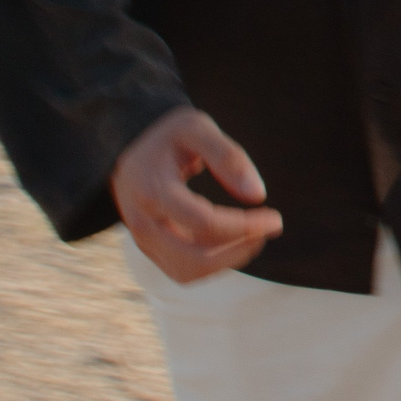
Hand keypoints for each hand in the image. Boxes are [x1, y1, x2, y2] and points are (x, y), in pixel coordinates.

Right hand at [111, 106, 283, 281]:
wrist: (125, 148)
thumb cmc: (167, 136)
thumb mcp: (196, 128)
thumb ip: (228, 156)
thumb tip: (258, 195)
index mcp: (153, 191)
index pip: (204, 224)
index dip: (244, 226)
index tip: (274, 218)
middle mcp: (143, 223)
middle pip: (194, 258)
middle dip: (239, 249)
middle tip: (270, 228)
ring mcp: (142, 240)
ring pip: (187, 272)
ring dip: (228, 260)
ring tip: (255, 235)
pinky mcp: (148, 248)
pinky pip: (181, 271)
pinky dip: (213, 265)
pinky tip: (235, 242)